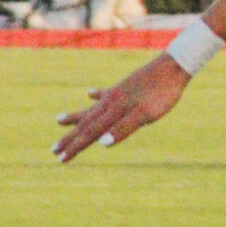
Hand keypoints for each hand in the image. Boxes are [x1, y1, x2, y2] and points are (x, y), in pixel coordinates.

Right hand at [53, 54, 187, 162]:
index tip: (60, 159)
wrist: (173, 67)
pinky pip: (104, 94)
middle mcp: (110, 103)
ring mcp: (116, 94)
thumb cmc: (162, 94)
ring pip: (90, 109)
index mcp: (114, 112)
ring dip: (75, 117)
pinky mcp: (124, 87)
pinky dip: (95, 95)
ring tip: (58, 120)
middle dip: (69, 138)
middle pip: (85, 124)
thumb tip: (102, 143)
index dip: (75, 147)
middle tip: (52, 149)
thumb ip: (124, 129)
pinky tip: (89, 92)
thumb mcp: (146, 115)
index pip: (89, 134)